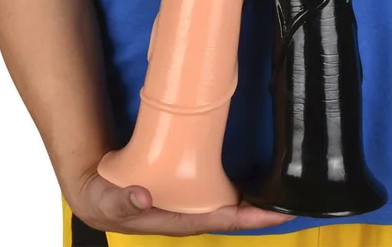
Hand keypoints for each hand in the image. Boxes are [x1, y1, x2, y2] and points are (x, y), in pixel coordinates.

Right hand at [68, 170, 293, 236]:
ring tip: (282, 184)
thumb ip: (123, 202)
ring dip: (254, 196)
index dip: (253, 218)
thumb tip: (143, 194)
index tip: (280, 213)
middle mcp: (189, 212)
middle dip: (264, 209)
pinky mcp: (184, 185)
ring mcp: (189, 200)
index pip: (223, 221)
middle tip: (295, 197)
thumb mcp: (108, 202)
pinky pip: (215, 186)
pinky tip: (251, 170)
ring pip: (228, 201)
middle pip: (235, 213)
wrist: (96, 190)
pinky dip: (236, 182)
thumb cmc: (105, 200)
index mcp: (178, 220)